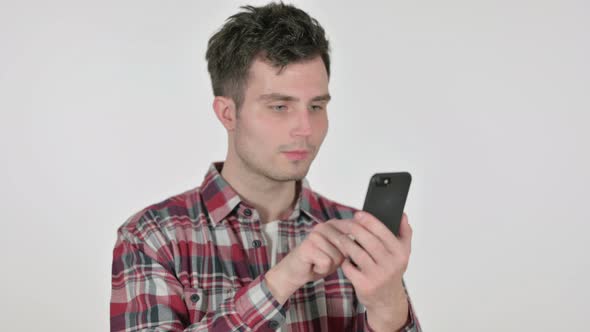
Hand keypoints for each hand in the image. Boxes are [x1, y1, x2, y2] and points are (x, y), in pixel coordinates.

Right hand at [264, 221, 350, 303]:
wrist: (295, 271)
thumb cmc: (318, 261)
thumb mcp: (338, 251)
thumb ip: (350, 243)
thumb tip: (365, 240)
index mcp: (332, 224)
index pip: (353, 231)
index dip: (353, 248)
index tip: (340, 253)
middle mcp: (323, 226)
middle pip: (347, 248)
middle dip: (339, 260)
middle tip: (325, 259)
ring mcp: (314, 235)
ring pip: (337, 257)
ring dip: (330, 266)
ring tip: (319, 262)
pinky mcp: (308, 247)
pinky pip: (327, 263)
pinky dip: (322, 269)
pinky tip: (313, 266)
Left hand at [330, 211, 412, 329]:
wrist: (387, 300)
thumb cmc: (392, 271)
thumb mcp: (403, 253)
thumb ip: (404, 232)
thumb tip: (402, 214)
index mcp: (400, 254)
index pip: (384, 233)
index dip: (370, 221)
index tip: (358, 214)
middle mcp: (390, 265)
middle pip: (369, 241)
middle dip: (355, 229)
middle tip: (346, 223)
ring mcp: (377, 276)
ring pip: (357, 253)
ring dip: (346, 243)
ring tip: (341, 237)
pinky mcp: (365, 285)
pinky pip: (350, 268)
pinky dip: (345, 260)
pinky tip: (344, 256)